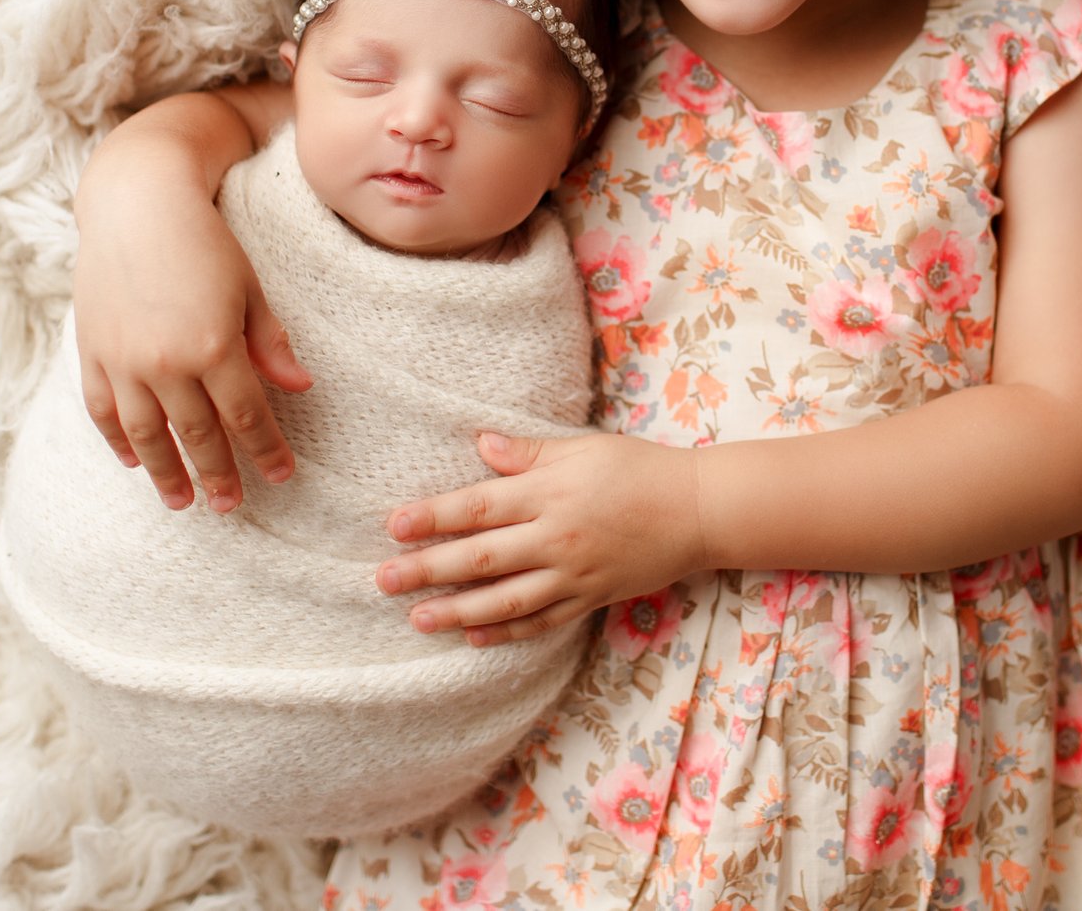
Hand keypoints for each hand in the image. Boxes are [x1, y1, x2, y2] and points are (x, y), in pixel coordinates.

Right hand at [71, 99, 309, 511]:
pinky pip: (103, 410)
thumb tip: (301, 387)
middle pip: (197, 435)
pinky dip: (117, 441)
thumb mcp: (249, 287)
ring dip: (166, 473)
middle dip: (218, 475)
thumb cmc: (204, 240)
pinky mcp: (92, 351)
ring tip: (182, 501)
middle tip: (231, 506)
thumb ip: (270, 341)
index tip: (281, 476)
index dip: (265, 451)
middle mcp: (166, 363)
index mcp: (213, 346)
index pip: (246, 417)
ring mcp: (123, 360)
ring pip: (145, 435)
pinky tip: (134, 462)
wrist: (137, 201)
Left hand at [374, 432, 704, 645]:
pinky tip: (473, 637)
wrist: (698, 510)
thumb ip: (527, 452)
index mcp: (550, 493)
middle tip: (383, 581)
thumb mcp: (582, 448)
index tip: (393, 526)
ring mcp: (573, 575)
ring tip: (418, 617)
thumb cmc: (638, 468)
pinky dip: (505, 633)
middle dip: (427, 570)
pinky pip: (540, 622)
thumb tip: (479, 444)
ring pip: (505, 600)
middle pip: (481, 559)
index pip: (478, 506)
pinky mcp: (590, 599)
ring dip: (457, 611)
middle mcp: (556, 538)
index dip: (433, 517)